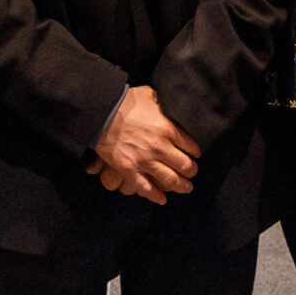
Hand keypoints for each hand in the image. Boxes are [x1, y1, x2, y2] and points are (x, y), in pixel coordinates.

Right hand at [84, 86, 200, 204]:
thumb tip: (162, 105)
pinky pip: (145, 188)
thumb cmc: (123, 102)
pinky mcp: (129, 170)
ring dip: (181, 186)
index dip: (195, 152)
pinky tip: (162, 200)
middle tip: (192, 173)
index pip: (190, 146)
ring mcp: (144, 161)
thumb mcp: (148, 95)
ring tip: (186, 188)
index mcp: (166, 129)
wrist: (100, 114)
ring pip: (169, 180)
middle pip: (185, 166)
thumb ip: (159, 103)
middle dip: (191, 171)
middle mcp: (159, 147)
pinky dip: (155, 196)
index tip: (195, 155)